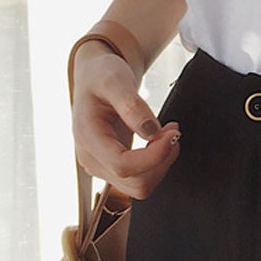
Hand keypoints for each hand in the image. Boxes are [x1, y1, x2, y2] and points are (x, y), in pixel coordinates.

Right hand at [71, 41, 180, 198]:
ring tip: (168, 134)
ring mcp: (100, 165)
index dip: (154, 156)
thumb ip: (132, 106)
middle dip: (162, 160)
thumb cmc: (102, 74)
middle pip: (135, 182)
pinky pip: (140, 179)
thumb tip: (151, 132)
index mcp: (87, 137)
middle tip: (172, 131)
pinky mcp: (112, 166)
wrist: (95, 77)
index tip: (172, 134)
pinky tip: (160, 141)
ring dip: (162, 163)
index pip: (123, 166)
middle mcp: (91, 157)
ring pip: (140, 186)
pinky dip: (157, 163)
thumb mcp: (116, 80)